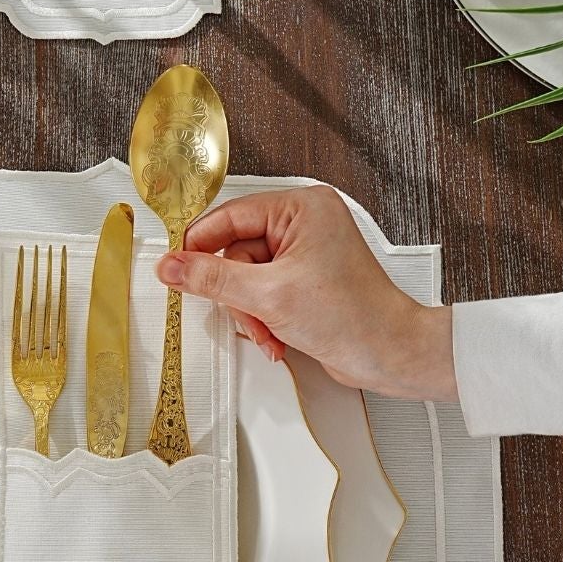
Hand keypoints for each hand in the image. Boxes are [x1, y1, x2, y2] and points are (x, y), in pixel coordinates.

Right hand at [154, 186, 456, 400]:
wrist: (390, 354)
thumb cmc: (354, 317)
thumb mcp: (269, 296)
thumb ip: (212, 279)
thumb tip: (172, 266)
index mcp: (302, 207)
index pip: (230, 217)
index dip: (199, 246)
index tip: (175, 269)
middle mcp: (305, 223)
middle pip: (236, 252)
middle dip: (238, 293)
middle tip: (249, 314)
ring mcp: (305, 252)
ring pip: (245, 278)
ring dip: (250, 311)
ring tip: (269, 331)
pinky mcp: (305, 279)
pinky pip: (262, 292)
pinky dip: (263, 317)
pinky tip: (276, 335)